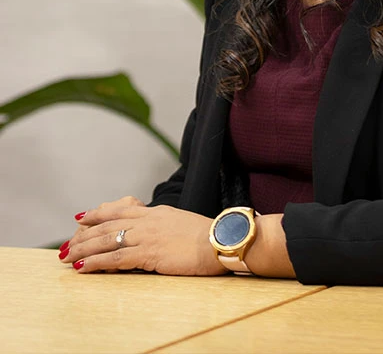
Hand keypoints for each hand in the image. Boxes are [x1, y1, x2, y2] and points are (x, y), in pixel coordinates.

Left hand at [60, 198, 226, 275]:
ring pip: (107, 240)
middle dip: (83, 235)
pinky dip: (96, 262)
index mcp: (156, 212)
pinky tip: (82, 267)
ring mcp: (147, 235)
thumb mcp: (182, 222)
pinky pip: (116, 258)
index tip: (82, 218)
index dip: (98, 213)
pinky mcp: (149, 253)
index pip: (120, 209)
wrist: (221, 240)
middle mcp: (148, 220)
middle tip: (65, 244)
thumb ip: (164, 224)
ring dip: (83, 249)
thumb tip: (155, 230)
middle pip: (107, 224)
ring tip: (66, 256)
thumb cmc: (208, 236)